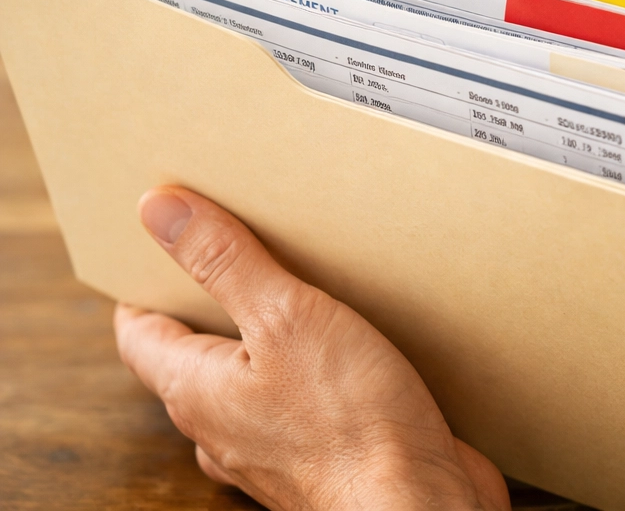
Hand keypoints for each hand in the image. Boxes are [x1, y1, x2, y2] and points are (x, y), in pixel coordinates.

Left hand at [114, 187, 509, 510]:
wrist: (417, 505)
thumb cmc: (348, 423)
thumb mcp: (284, 317)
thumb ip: (225, 263)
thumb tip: (158, 209)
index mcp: (198, 391)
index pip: (141, 335)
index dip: (141, 287)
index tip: (150, 245)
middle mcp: (224, 425)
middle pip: (191, 357)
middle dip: (201, 304)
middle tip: (221, 248)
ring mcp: (272, 445)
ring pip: (245, 378)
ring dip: (256, 334)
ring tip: (284, 284)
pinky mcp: (321, 451)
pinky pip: (294, 396)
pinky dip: (302, 361)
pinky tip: (338, 339)